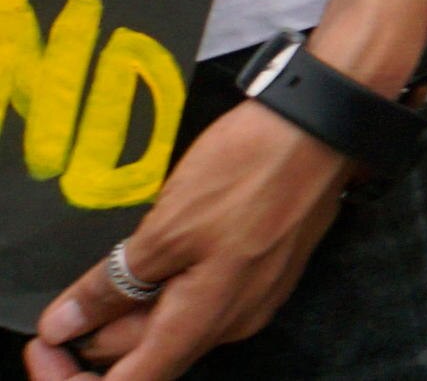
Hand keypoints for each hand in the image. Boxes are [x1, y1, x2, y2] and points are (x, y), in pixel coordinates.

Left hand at [30, 99, 351, 376]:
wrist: (324, 124)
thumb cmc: (248, 172)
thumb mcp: (166, 227)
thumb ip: (112, 285)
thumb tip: (65, 324)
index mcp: (205, 321)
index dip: (75, 377)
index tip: (50, 343)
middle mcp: (233, 322)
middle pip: (151, 352)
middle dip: (102, 332)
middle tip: (77, 289)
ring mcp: (256, 296)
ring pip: (177, 322)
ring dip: (137, 305)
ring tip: (123, 257)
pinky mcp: (268, 268)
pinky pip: (205, 297)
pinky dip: (171, 286)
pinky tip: (163, 247)